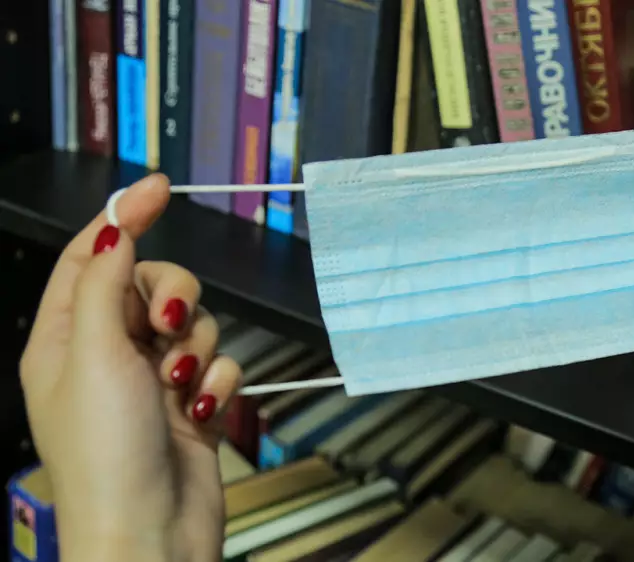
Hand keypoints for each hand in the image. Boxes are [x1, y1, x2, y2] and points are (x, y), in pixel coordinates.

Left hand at [19, 174, 242, 561]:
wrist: (153, 533)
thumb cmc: (106, 451)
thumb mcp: (93, 353)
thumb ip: (103, 283)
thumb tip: (115, 228)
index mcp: (65, 338)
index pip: (92, 257)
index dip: (123, 219)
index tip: (158, 187)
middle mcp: (107, 354)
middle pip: (152, 284)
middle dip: (172, 299)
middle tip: (166, 324)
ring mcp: (151, 380)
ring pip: (193, 323)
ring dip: (196, 349)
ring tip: (181, 386)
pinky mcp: (191, 404)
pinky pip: (218, 364)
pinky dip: (217, 383)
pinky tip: (202, 412)